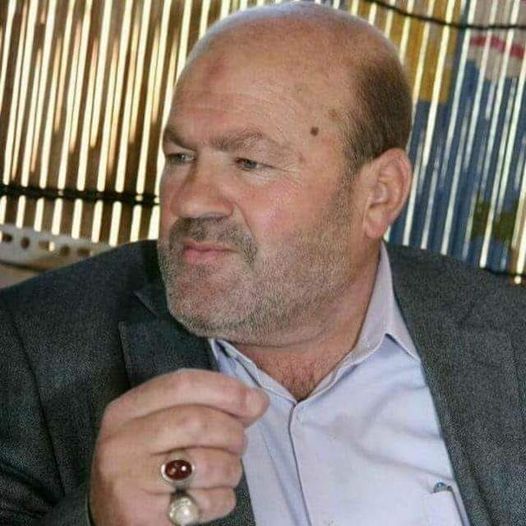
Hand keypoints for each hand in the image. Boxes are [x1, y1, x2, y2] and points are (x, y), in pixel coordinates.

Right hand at [89, 369, 268, 524]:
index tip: (255, 400)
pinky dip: (222, 498)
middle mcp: (122, 440)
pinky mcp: (141, 515)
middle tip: (240, 443)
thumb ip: (207, 406)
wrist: (111, 516)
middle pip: (196, 422)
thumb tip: (257, 400)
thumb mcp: (164, 425)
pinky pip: (204, 501)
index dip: (225, 389)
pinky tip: (211, 496)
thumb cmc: (147, 463)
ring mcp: (128, 479)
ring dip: (231, 467)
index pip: (182, 384)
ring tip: (227, 470)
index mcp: (127, 409)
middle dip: (232, 432)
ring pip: (204, 463)